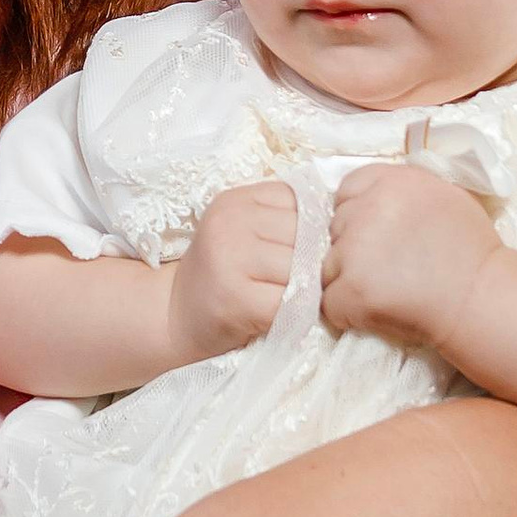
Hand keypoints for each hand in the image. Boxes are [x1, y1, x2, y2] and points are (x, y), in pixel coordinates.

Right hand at [164, 181, 297, 363]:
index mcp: (236, 200)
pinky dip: (295, 312)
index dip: (310, 229)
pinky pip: (291, 301)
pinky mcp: (235, 299)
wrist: (174, 316)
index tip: (295, 251)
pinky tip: (278, 314)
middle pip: (305, 235)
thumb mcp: (243, 231)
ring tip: (286, 297)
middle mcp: (229, 222)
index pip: (301, 202)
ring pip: (302, 268)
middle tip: (295, 280)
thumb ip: (282, 220)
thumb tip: (342, 225)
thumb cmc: (222, 274)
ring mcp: (229, 259)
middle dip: (311, 261)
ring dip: (305, 288)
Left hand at [319, 160, 498, 357]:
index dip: (358, 213)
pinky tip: (378, 311)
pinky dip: (348, 312)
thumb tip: (372, 195)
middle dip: (354, 249)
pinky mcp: (351, 288)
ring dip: (349, 281)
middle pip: (335, 228)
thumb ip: (403, 189)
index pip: (347, 189)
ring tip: (388, 292)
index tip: (377, 234)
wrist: (482, 299)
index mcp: (392, 182)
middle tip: (389, 268)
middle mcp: (369, 209)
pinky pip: (329, 302)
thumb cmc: (471, 252)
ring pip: (328, 266)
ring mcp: (356, 249)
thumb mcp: (444, 196)